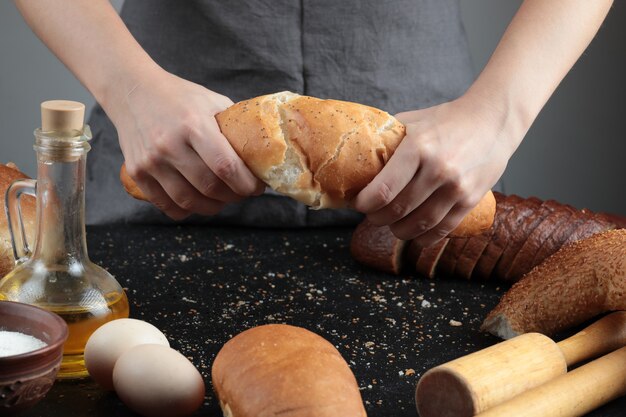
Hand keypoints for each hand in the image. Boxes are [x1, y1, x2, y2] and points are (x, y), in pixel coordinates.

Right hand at [109, 70, 264, 219]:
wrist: (132, 91)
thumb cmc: (179, 97)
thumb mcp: (211, 101)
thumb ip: (232, 127)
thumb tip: (261, 153)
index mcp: (194, 124)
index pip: (226, 166)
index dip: (246, 184)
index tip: (256, 187)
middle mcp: (170, 144)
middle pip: (210, 187)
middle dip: (233, 196)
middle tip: (242, 192)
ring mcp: (151, 160)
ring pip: (189, 201)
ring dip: (212, 207)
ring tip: (222, 200)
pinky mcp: (137, 172)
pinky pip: (166, 205)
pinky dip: (186, 211)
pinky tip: (198, 202)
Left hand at [354, 95, 516, 245]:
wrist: (493, 120)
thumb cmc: (447, 120)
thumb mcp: (413, 120)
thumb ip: (388, 139)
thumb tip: (357, 159)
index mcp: (418, 147)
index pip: (383, 189)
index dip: (365, 203)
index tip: (359, 204)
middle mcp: (438, 169)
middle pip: (398, 210)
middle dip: (378, 218)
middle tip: (373, 215)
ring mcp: (457, 187)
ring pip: (419, 224)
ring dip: (399, 231)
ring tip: (392, 225)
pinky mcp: (471, 200)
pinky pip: (442, 229)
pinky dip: (424, 238)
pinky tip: (415, 234)